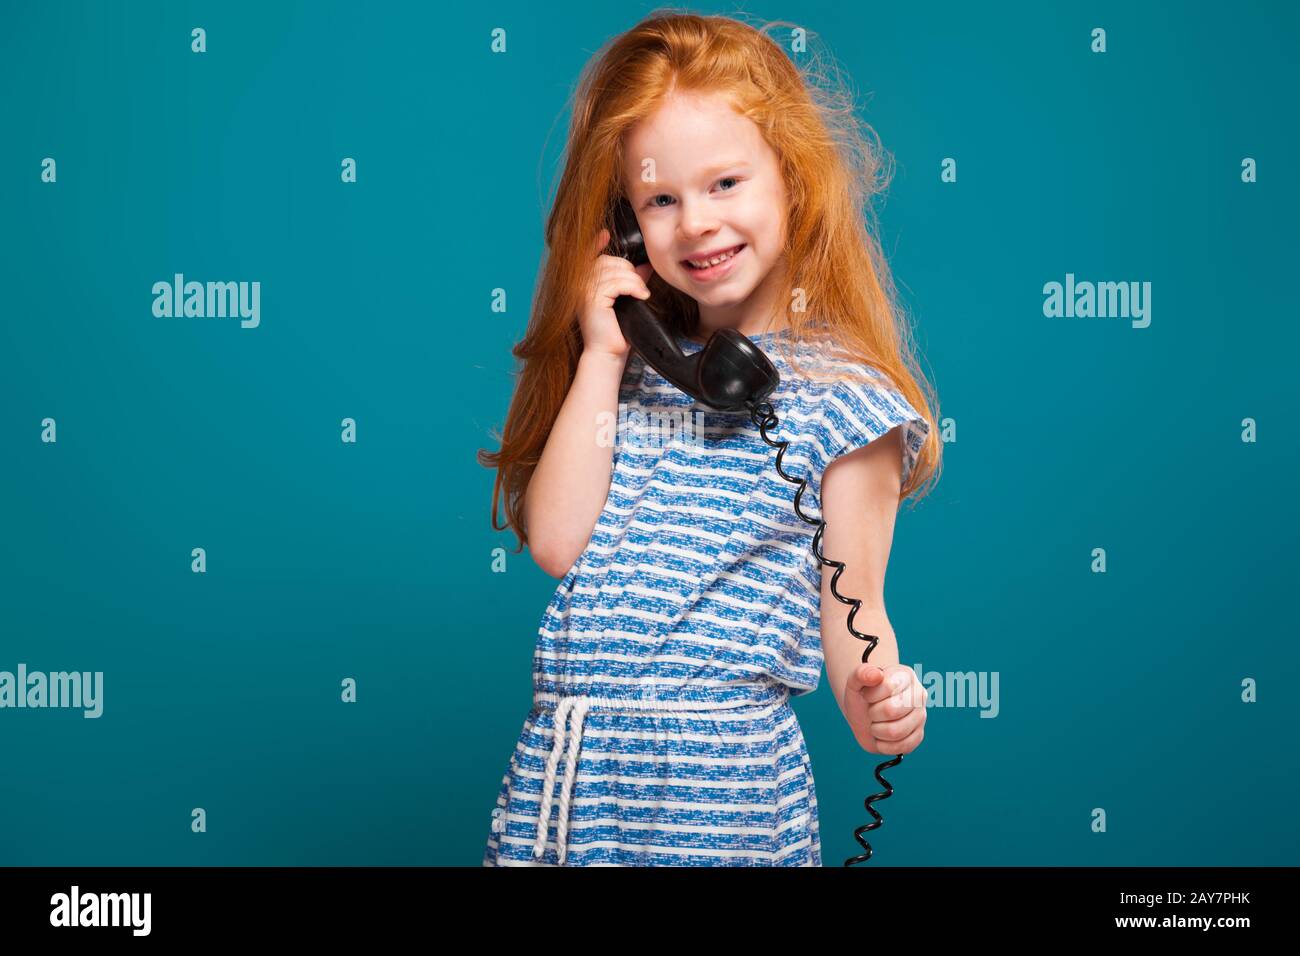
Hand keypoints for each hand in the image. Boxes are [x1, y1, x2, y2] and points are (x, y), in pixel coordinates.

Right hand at [577, 227, 654, 360]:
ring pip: (615, 271)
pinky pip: (617, 282)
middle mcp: (579, 285)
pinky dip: (634, 286)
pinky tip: (641, 296)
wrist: (608, 353)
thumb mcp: (624, 300)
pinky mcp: (592, 299)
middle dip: (628, 269)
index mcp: (583, 284)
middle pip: (607, 261)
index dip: (595, 243)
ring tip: (642, 294)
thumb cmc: (616, 331)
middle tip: (639, 286)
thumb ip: (631, 280)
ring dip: (634, 280)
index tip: (604, 234)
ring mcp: (583, 291)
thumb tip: (644, 264)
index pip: (587, 256)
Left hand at [842, 663, 926, 755]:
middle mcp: (918, 694)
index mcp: (905, 676)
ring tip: (876, 723)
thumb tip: (876, 674)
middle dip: (873, 713)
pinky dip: (884, 745)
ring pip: (896, 731)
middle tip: (871, 711)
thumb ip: (861, 673)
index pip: (888, 686)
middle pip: (892, 710)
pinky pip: (902, 746)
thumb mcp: (855, 681)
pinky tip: (881, 736)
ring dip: (877, 730)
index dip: (870, 695)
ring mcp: (921, 716)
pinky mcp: (918, 736)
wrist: (864, 713)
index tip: (866, 695)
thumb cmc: (862, 695)